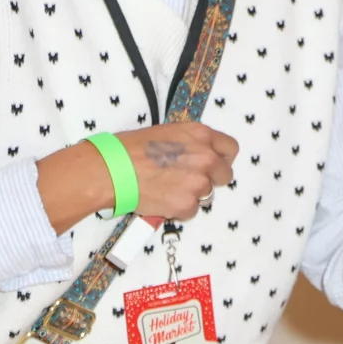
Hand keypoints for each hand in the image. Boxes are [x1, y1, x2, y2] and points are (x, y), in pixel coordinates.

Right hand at [37, 122, 239, 230]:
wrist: (112, 169)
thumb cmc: (131, 148)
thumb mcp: (167, 133)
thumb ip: (190, 143)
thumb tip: (197, 154)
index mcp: (201, 135)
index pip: (230, 149)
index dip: (222, 158)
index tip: (212, 165)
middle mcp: (206, 157)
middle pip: (224, 175)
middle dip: (210, 180)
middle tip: (188, 181)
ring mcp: (198, 183)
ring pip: (208, 195)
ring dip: (193, 195)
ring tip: (168, 189)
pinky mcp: (187, 204)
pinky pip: (192, 211)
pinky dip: (179, 209)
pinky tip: (162, 199)